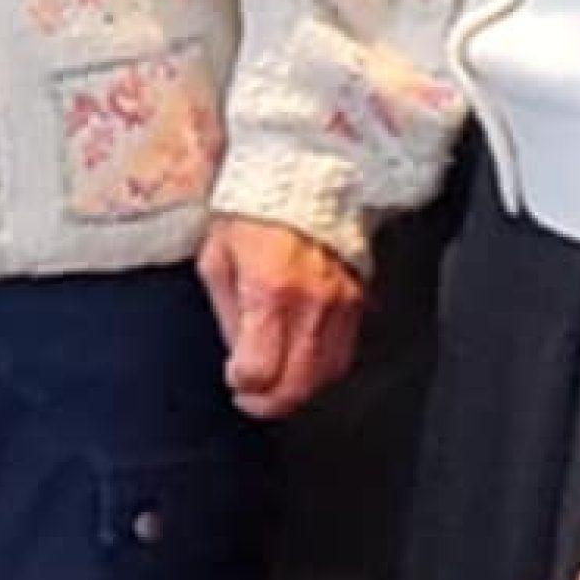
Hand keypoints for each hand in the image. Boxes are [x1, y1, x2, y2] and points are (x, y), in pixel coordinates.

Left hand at [196, 216, 364, 419]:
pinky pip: (347, 352)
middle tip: (252, 400)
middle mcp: (312, 304)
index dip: (242, 385)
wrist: (305, 176)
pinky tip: (304, 364)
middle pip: (298, 384)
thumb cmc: (254, 210)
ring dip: (299, 390)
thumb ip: (226, 313)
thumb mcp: (217, 258)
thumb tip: (236, 355)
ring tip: (276, 386)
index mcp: (270, 292)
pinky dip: (324, 369)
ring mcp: (343, 305)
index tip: (234, 381)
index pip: (260, 369)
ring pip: (327, 375)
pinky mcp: (362, 300)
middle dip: (270, 403)